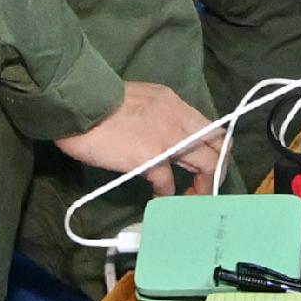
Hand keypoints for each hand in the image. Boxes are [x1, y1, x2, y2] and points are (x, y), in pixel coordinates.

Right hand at [56, 81, 223, 195]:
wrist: (82, 104)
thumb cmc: (100, 101)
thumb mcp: (140, 100)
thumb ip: (155, 116)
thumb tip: (157, 135)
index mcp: (175, 104)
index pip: (211, 127)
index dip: (214, 150)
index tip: (204, 165)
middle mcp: (180, 120)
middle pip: (218, 147)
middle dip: (217, 170)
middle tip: (205, 186)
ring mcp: (169, 140)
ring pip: (206, 166)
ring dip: (202, 187)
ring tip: (189, 199)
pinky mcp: (152, 160)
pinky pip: (169, 184)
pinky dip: (167, 195)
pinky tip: (158, 200)